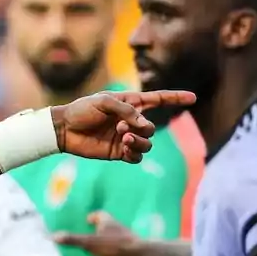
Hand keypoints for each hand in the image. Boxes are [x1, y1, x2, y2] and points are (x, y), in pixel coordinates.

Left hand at [53, 90, 194, 162]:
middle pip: (151, 128)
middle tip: (120, 127)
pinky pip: (136, 157)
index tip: (193, 98)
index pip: (158, 100)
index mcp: (130, 104)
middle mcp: (130, 121)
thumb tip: (143, 125)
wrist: (63, 129)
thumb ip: (126, 110)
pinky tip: (124, 149)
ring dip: (138, 142)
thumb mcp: (104, 102)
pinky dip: (134, 154)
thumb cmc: (81, 110)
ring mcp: (125, 138)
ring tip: (122, 138)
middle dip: (141, 128)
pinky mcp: (117, 153)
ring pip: (147, 144)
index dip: (176, 98)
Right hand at [53, 211, 142, 255]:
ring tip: (102, 253)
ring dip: (110, 245)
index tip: (87, 221)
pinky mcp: (136, 251)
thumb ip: (73, 240)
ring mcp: (129, 239)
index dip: (93, 217)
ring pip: (117, 240)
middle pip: (109, 226)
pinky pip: (125, 253)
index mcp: (108, 222)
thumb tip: (53, 236)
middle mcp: (119, 227)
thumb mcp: (89, 244)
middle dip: (101, 231)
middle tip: (92, 237)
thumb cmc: (114, 247)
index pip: (99, 215)